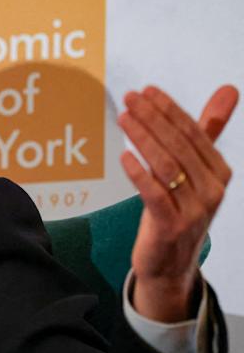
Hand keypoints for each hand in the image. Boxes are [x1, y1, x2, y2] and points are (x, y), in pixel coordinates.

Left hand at [119, 85, 237, 321]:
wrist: (171, 263)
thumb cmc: (179, 207)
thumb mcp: (195, 170)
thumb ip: (207, 131)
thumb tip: (228, 89)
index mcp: (219, 172)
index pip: (194, 133)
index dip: (170, 110)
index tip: (148, 90)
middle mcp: (212, 190)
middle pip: (179, 146)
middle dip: (153, 118)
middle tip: (130, 98)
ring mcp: (193, 210)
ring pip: (166, 166)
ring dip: (142, 138)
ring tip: (123, 118)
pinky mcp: (172, 226)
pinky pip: (154, 195)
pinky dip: (139, 173)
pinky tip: (124, 156)